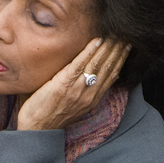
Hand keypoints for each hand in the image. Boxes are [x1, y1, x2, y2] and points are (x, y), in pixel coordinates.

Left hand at [15, 36, 130, 129]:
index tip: (128, 44)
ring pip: (97, 64)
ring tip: (114, 33)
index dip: (122, 58)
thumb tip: (100, 78)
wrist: (36, 129)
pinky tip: (97, 40)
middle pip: (108, 67)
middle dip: (118, 49)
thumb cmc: (52, 116)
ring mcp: (77, 89)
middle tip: (125, 33)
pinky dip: (89, 51)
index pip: (112, 74)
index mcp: (93, 99)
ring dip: (108, 47)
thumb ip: (89, 92)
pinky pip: (79, 65)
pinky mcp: (63, 84)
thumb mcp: (77, 107)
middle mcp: (89, 94)